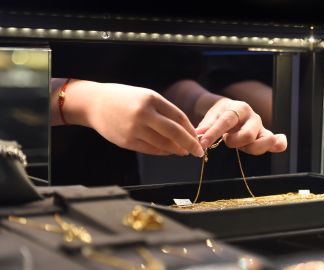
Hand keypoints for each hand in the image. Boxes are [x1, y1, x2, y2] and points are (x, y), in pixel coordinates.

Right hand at [58, 80, 203, 156]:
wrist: (94, 103)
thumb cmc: (124, 98)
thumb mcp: (146, 96)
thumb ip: (164, 111)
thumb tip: (185, 130)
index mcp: (151, 99)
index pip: (179, 117)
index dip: (191, 129)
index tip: (198, 137)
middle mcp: (143, 114)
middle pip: (174, 132)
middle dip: (190, 144)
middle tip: (199, 151)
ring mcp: (134, 129)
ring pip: (163, 144)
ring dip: (177, 150)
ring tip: (185, 152)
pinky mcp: (126, 141)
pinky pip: (150, 150)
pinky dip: (163, 152)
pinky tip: (170, 151)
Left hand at [195, 99, 286, 154]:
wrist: (230, 109)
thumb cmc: (220, 114)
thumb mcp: (211, 116)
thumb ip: (205, 127)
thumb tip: (197, 136)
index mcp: (237, 109)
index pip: (226, 121)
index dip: (213, 134)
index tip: (202, 144)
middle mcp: (252, 117)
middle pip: (248, 134)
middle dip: (234, 142)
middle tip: (227, 140)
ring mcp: (261, 127)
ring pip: (263, 140)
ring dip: (250, 148)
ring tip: (241, 145)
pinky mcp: (265, 136)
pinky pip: (277, 141)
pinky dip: (279, 144)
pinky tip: (278, 146)